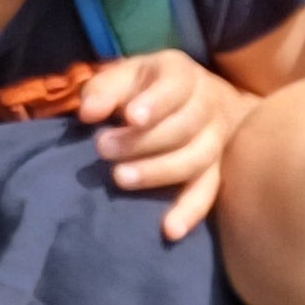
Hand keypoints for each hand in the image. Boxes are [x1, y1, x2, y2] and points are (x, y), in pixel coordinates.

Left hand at [77, 50, 251, 238]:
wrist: (197, 98)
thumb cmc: (147, 86)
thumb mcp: (124, 75)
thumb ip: (104, 89)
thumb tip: (88, 113)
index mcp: (183, 74)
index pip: (176, 86)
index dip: (155, 103)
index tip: (130, 117)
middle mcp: (208, 104)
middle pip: (184, 126)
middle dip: (143, 141)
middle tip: (103, 148)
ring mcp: (216, 139)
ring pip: (197, 159)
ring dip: (158, 172)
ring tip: (121, 179)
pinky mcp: (216, 168)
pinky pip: (208, 190)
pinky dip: (190, 211)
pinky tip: (170, 230)